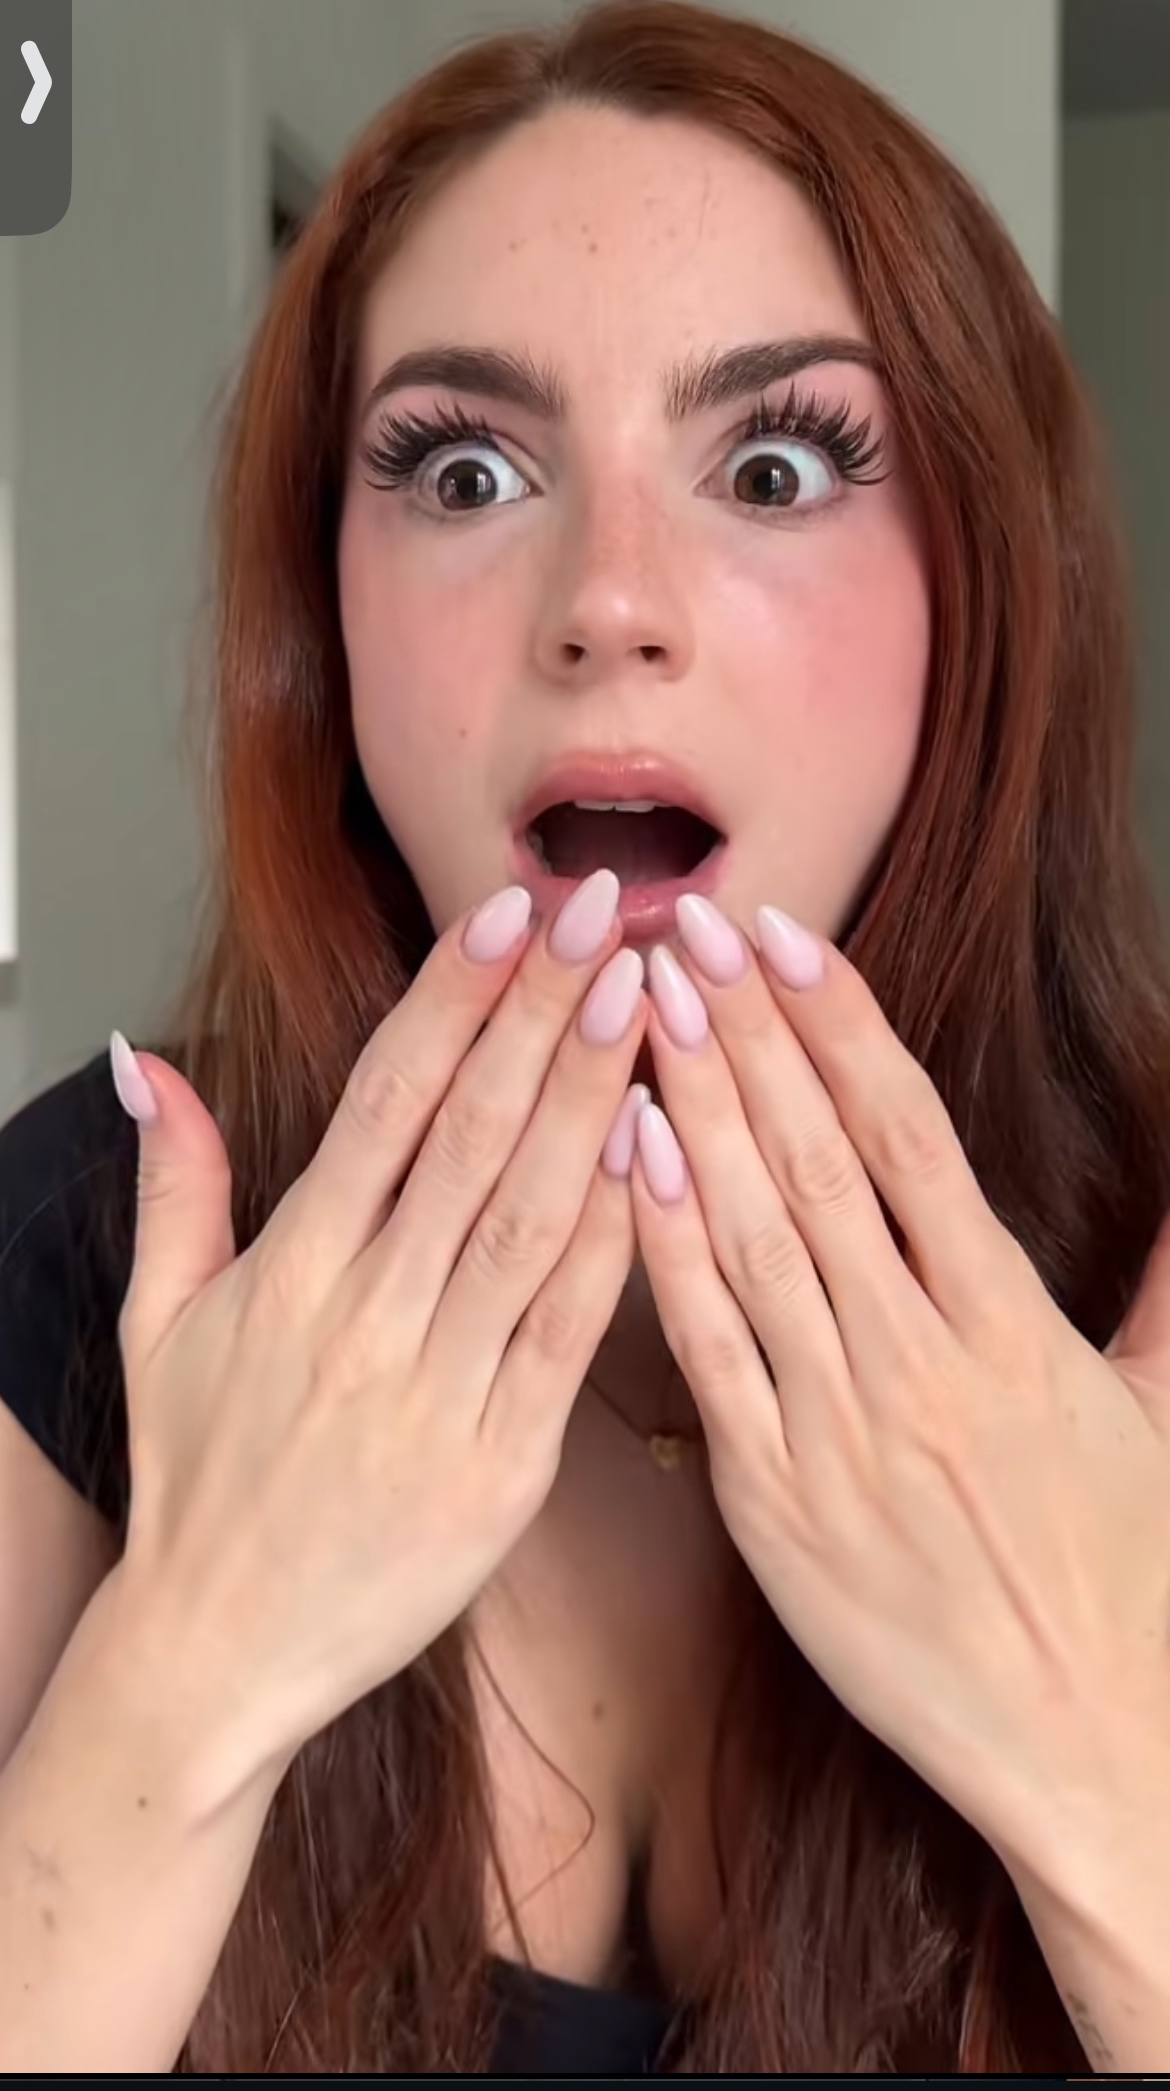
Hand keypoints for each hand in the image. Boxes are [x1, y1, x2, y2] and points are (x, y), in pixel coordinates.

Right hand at [106, 868, 647, 1808]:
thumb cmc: (197, 1482)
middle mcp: (368, 1317)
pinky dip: (612, 1239)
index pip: (384, 1101)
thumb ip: (175, 1185)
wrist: (221, 1653)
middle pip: (469, 1136)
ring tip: (644, 1001)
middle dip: (540, 1012)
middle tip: (603, 913)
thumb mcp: (159, 1325)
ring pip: (528, 1217)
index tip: (510, 913)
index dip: (452, 998)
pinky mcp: (503, 1464)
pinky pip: (569, 1331)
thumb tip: (142, 1063)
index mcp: (293, 1272)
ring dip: (592, 1100)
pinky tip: (657, 1154)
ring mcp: (441, 1391)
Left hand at [626, 894, 1169, 1868]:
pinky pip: (711, 1358)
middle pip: (817, 1164)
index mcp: (1016, 1326)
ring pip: (754, 1240)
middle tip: (685, 931)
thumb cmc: (1137, 1578)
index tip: (784, 940)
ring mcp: (844, 1433)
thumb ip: (1167, 1279)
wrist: (1104, 1750)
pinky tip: (632, 1160)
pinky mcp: (779, 1506)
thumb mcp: (1159, 1410)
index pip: (911, 1137)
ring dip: (697, 1112)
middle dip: (749, 1036)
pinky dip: (668, 1255)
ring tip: (645, 1008)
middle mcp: (924, 1361)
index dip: (842, 1026)